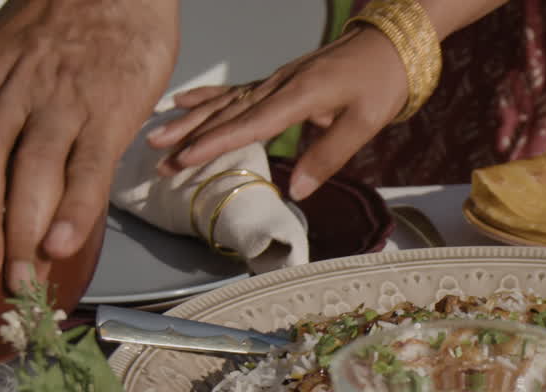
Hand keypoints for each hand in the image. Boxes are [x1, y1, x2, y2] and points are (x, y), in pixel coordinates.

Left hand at [0, 0, 178, 290]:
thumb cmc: (60, 28)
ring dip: (23, 227)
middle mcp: (7, 94)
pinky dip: (77, 208)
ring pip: (31, 167)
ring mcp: (59, 104)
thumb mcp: (1, 61)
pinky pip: (88, 165)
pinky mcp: (109, 113)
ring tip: (24, 280)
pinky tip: (66, 244)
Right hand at [147, 27, 408, 200]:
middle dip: (191, 135)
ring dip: (191, 121)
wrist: (387, 46)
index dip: (217, 142)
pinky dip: (208, 98)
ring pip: (226, 102)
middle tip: (158, 156)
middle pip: (228, 113)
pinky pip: (236, 91)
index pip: (251, 123)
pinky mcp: (278, 81)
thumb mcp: (364, 123)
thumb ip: (329, 156)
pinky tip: (182, 102)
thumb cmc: (380, 83)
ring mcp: (276, 80)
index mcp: (300, 94)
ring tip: (158, 137)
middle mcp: (280, 84)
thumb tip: (298, 192)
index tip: (186, 157)